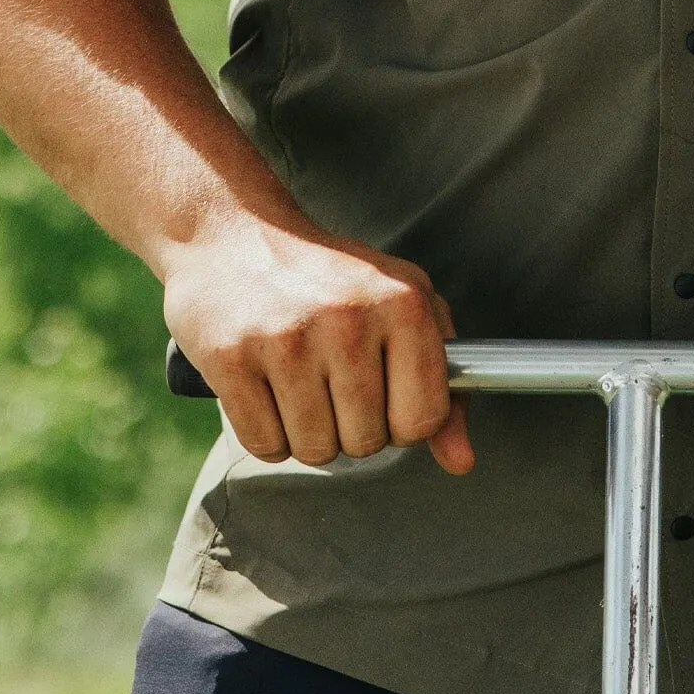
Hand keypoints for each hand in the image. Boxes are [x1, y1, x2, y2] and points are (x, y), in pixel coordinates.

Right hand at [162, 216, 471, 475]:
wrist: (234, 233)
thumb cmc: (327, 278)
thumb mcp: (402, 306)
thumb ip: (443, 382)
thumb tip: (460, 460)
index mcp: (403, 302)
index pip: (424, 418)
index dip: (403, 421)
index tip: (384, 395)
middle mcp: (349, 319)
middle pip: (366, 443)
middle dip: (349, 426)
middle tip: (329, 378)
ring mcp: (287, 339)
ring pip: (314, 450)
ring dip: (306, 432)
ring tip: (296, 380)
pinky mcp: (232, 358)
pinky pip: (264, 446)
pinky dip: (264, 432)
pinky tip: (264, 386)